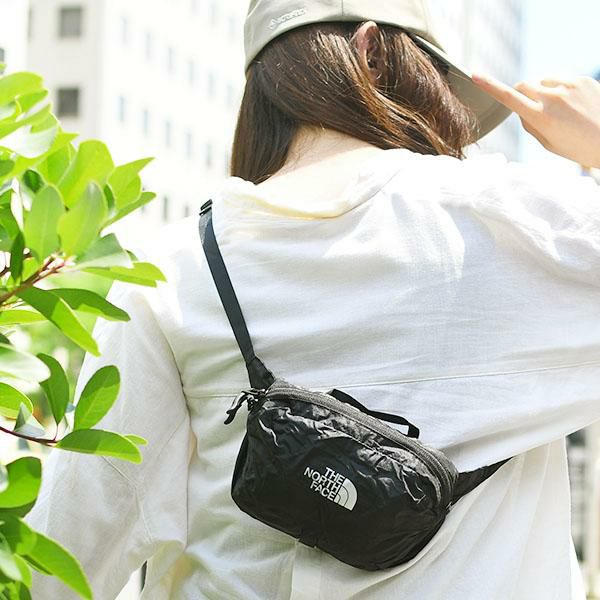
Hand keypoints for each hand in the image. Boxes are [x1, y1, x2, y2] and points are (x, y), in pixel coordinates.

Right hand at [472, 73, 599, 168]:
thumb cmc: (577, 147)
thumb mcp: (547, 142)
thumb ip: (529, 123)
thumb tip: (520, 107)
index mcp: (541, 118)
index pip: (509, 98)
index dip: (490, 86)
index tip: (475, 75)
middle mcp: (553, 99)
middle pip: (523, 85)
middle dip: (522, 93)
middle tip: (533, 109)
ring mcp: (569, 86)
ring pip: (542, 81)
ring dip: (543, 91)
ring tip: (561, 110)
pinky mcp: (582, 79)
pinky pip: (561, 79)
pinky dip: (561, 89)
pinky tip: (574, 104)